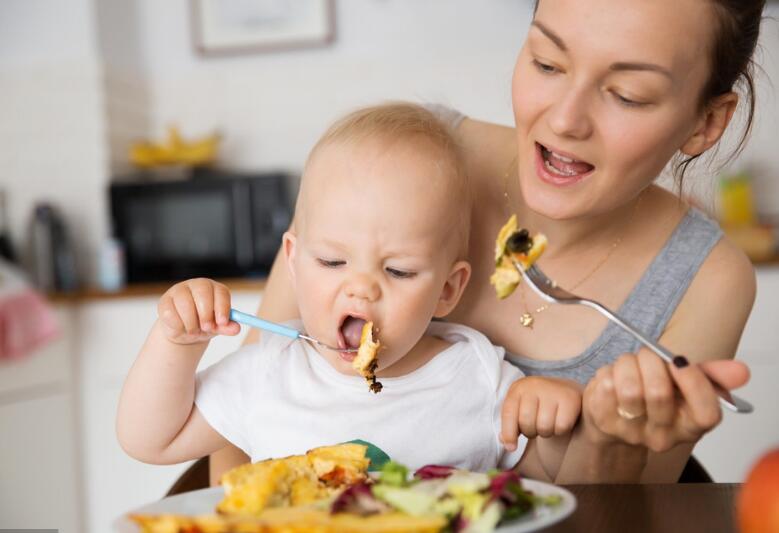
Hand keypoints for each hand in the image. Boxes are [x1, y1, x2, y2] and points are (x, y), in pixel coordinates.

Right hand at [157, 278, 240, 344]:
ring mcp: (179, 290)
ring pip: (185, 303)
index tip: (222, 322)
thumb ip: (227, 326)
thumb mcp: (217, 326)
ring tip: (194, 331)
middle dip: (206, 314)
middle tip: (207, 327)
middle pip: (202, 293)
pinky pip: (170, 312)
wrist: (184, 331)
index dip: (222, 307)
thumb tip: (236, 328)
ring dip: (191, 322)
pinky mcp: (165, 300)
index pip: (221, 292)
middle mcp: (197, 285)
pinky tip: (181, 328)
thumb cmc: (204, 324)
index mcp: (214, 289)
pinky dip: (178, 325)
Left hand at [501, 376, 582, 449]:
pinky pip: (561, 427)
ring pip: (544, 426)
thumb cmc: (538, 404)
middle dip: (530, 432)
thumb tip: (507, 444)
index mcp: (518, 388)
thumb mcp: (520, 408)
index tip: (511, 447)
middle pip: (526, 422)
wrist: (565, 390)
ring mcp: (553, 390)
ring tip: (548, 424)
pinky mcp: (570, 399)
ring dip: (545, 433)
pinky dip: (560, 431)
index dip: (508, 433)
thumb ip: (511, 425)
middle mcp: (534, 385)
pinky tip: (560, 422)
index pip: (508, 413)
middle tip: (536, 427)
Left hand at [583, 350, 749, 451]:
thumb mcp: (685, 384)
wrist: (614, 416)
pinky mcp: (603, 421)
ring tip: (629, 364)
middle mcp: (662, 436)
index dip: (695, 382)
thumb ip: (712, 376)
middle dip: (652, 360)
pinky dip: (608, 371)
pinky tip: (613, 376)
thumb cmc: (653, 395)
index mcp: (690, 426)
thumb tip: (741, 371)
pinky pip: (605, 385)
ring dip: (627, 364)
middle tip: (647, 354)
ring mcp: (631, 432)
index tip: (680, 361)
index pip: (706, 414)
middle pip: (659, 393)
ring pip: (629, 388)